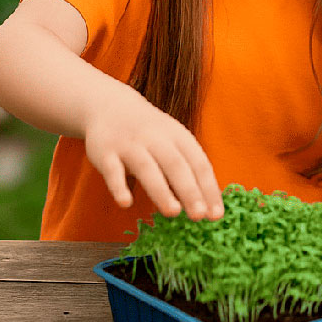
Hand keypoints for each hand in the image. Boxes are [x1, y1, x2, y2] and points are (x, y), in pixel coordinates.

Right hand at [84, 89, 223, 219]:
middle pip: (176, 166)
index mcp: (179, 137)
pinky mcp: (105, 153)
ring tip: (173, 212)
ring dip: (161, 191)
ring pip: (147, 168)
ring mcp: (130, 145)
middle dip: (190, 191)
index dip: (208, 189)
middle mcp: (156, 139)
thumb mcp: (173, 142)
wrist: (110, 105)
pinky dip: (119, 187)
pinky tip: (126, 203)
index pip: (199, 164)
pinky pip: (112, 171)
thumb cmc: (150, 132)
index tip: (216, 215)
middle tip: (200, 216)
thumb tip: (208, 203)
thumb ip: (187, 169)